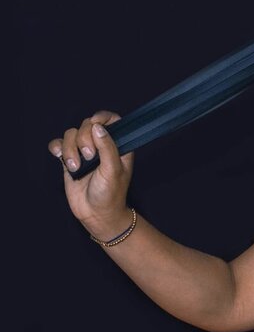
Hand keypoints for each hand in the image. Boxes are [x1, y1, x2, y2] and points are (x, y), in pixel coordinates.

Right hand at [48, 111, 135, 239]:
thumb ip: (107, 147)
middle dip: (84, 138)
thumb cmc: (110, 194)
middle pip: (87, 125)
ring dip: (70, 149)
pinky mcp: (69, 160)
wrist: (96, 214)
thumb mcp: (113, 170)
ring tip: (76, 167)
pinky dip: (57, 148)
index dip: (103, 117)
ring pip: (71, 135)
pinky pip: (58, 145)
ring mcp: (84, 152)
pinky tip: (60, 157)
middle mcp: (101, 146)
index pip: (112, 121)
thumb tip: (98, 127)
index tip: (95, 122)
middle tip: (89, 157)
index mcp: (118, 146)